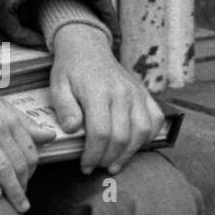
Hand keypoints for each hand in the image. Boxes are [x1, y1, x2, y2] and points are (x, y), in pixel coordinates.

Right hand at [0, 65, 55, 213]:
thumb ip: (23, 122)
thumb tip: (51, 136)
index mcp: (9, 117)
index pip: (31, 151)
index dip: (33, 170)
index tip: (27, 180)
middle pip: (20, 165)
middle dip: (24, 185)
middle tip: (22, 198)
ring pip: (4, 171)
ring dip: (13, 192)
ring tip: (16, 205)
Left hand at [49, 23, 164, 174]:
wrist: (87, 46)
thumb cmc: (70, 69)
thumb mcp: (58, 85)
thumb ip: (64, 107)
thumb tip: (71, 129)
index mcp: (98, 92)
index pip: (100, 132)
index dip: (93, 154)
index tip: (85, 165)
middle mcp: (122, 93)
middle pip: (122, 136)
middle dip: (109, 158)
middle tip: (97, 167)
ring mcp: (137, 93)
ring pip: (142, 132)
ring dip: (129, 153)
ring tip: (114, 164)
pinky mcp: (145, 94)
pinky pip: (156, 119)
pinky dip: (148, 137)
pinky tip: (134, 147)